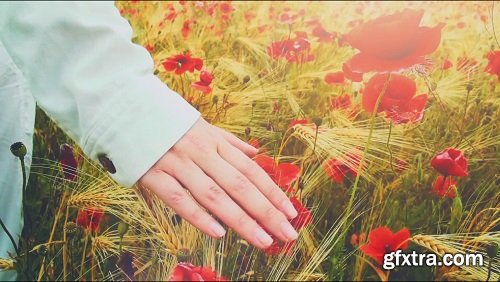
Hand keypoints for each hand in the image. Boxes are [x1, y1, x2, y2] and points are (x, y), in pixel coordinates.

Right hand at [138, 117, 298, 248]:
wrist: (125, 109)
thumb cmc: (169, 122)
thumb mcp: (203, 126)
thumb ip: (230, 142)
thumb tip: (255, 153)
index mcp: (215, 142)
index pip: (251, 171)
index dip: (272, 192)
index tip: (291, 212)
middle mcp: (201, 153)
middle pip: (240, 186)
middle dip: (266, 211)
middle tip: (287, 234)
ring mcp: (178, 164)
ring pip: (215, 196)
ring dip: (241, 220)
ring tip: (263, 240)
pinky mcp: (154, 175)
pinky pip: (179, 199)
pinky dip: (199, 216)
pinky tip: (219, 232)